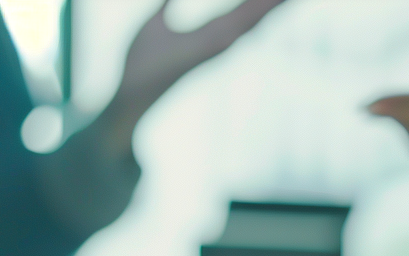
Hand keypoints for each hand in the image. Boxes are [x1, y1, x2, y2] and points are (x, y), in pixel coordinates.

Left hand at [107, 0, 286, 128]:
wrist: (131, 94)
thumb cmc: (140, 63)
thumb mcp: (154, 23)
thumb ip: (165, 4)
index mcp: (212, 32)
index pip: (246, 10)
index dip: (264, 1)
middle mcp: (222, 40)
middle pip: (258, 14)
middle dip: (278, 2)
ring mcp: (219, 44)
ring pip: (255, 17)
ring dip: (274, 4)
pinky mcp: (211, 46)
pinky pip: (240, 22)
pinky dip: (259, 10)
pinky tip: (274, 0)